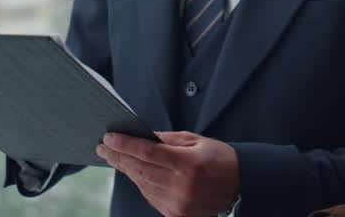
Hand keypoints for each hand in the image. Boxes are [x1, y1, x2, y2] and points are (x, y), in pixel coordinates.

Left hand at [97, 131, 240, 216]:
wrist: (240, 186)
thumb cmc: (220, 159)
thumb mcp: (196, 141)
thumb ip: (167, 140)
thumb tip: (141, 137)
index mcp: (188, 164)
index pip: (147, 152)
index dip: (125, 144)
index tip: (109, 137)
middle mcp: (181, 187)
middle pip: (140, 170)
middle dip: (119, 157)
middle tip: (104, 147)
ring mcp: (177, 204)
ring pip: (142, 184)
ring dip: (127, 170)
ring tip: (116, 158)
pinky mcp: (175, 214)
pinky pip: (150, 196)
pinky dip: (141, 183)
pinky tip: (135, 172)